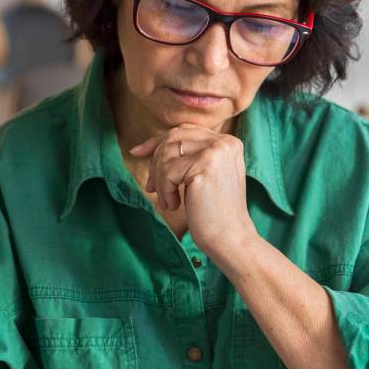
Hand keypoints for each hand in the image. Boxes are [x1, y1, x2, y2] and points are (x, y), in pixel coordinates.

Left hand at [127, 122, 258, 260]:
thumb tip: (142, 148)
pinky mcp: (205, 165)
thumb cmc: (213, 212)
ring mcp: (216, 151)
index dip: (158, 141)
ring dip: (160, 181)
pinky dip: (164, 190)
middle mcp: (224, 141)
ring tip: (167, 201)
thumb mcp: (201, 175)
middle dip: (155, 162)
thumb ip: (184, 157)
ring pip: (167, 154)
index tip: (137, 152)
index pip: (183, 130)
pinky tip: (174, 205)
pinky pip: (168, 172)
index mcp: (227, 141)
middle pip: (173, 138)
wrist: (231, 237)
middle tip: (152, 187)